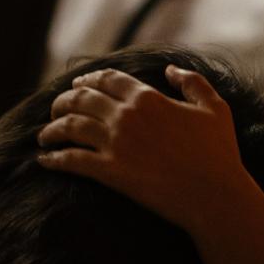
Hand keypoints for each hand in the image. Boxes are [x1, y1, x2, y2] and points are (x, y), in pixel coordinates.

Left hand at [37, 64, 253, 233]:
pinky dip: (54, 158)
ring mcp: (115, 144)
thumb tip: (169, 69)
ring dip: (52, 128)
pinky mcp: (110, 172)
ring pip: (70, 127)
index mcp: (147, 97)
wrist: (214, 195)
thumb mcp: (214, 107)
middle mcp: (125, 116)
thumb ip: (192, 82)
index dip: (87, 79)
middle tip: (55, 108)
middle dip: (63, 101)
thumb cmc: (219, 153)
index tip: (77, 85)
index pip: (106, 79)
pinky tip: (45, 160)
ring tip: (45, 135)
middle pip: (81, 99)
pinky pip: (72, 160)